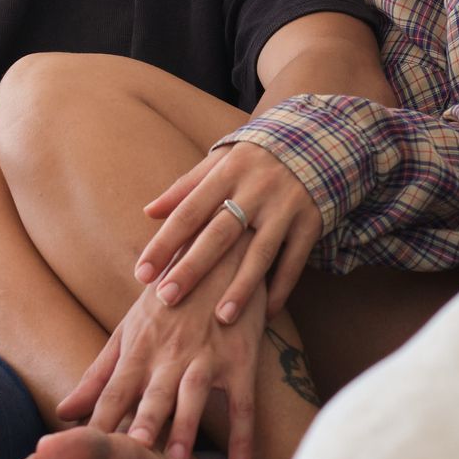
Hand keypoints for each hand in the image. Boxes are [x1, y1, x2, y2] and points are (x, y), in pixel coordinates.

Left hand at [59, 256, 267, 458]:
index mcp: (138, 348)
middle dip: (143, 419)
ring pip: (195, 393)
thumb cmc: (168, 295)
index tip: (81, 453)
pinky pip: (243, 404)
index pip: (113, 391)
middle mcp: (170, 352)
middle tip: (132, 451)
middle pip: (153, 391)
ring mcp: (207, 354)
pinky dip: (244, 438)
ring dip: (187, 424)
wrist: (221, 250)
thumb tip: (63, 411)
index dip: (99, 420)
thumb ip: (99, 374)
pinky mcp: (241, 358)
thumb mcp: (129, 329)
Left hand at [137, 142, 319, 321]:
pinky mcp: (311, 221)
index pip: (188, 212)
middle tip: (167, 299)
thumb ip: (186, 187)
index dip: (164, 244)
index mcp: (227, 172)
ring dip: (241, 288)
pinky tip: (265, 314)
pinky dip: (281, 289)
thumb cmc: (255, 158)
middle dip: (192, 269)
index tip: (142, 274)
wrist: (315, 139)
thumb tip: (149, 212)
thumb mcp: (221, 161)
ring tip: (221, 318)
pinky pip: (295, 261)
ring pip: (260, 253)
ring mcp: (285, 207)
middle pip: (219, 235)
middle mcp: (255, 189)